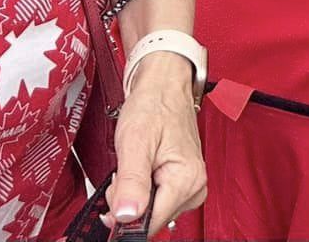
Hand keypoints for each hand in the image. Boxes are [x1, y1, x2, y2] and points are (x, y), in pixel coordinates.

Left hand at [108, 57, 206, 232]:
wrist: (164, 86)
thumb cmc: (154, 105)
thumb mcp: (135, 142)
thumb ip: (131, 183)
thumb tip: (125, 217)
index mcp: (187, 179)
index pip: (151, 223)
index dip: (125, 215)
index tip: (113, 197)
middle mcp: (195, 187)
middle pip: (150, 219)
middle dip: (129, 202)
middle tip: (125, 171)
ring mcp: (191, 186)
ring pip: (152, 212)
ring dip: (134, 195)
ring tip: (135, 165)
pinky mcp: (184, 184)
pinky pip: (157, 201)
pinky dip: (142, 190)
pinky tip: (141, 170)